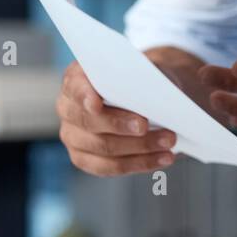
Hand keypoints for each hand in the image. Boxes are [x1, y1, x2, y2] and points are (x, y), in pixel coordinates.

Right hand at [55, 60, 178, 175]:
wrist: (144, 95)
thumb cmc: (142, 79)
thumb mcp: (145, 69)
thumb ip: (145, 75)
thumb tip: (168, 89)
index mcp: (77, 78)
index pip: (75, 87)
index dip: (84, 96)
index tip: (96, 103)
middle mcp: (68, 108)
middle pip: (89, 121)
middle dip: (119, 124)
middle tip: (145, 125)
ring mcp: (73, 136)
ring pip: (103, 147)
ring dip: (139, 146)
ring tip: (167, 141)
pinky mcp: (85, 158)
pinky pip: (110, 167)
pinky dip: (140, 163)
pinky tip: (162, 158)